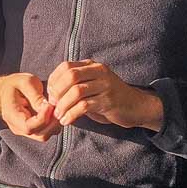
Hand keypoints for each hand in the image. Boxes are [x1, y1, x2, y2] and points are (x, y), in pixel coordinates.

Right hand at [0, 73, 60, 141]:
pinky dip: (53, 124)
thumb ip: (36, 96)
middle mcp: (18, 127)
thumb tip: (48, 108)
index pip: (29, 126)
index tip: (49, 105)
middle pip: (39, 134)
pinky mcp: (33, 130)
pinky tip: (53, 112)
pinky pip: (45, 132)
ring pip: (44, 135)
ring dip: (54, 124)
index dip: (43, 118)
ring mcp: (25, 131)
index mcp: (12, 115)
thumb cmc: (14, 85)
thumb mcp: (25, 83)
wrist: (6, 90)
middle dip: (52, 122)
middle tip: (57, 107)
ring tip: (56, 109)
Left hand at [46, 60, 163, 130]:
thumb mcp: (91, 85)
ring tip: (59, 116)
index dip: (54, 80)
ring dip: (63, 106)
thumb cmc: (108, 97)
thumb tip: (51, 94)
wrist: (136, 106)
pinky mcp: (109, 101)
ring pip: (77, 92)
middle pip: (70, 76)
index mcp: (92, 65)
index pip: (66, 67)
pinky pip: (85, 106)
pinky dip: (72, 114)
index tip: (50, 95)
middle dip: (57, 92)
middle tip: (53, 106)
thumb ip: (74, 85)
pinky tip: (67, 121)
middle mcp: (99, 71)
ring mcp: (105, 85)